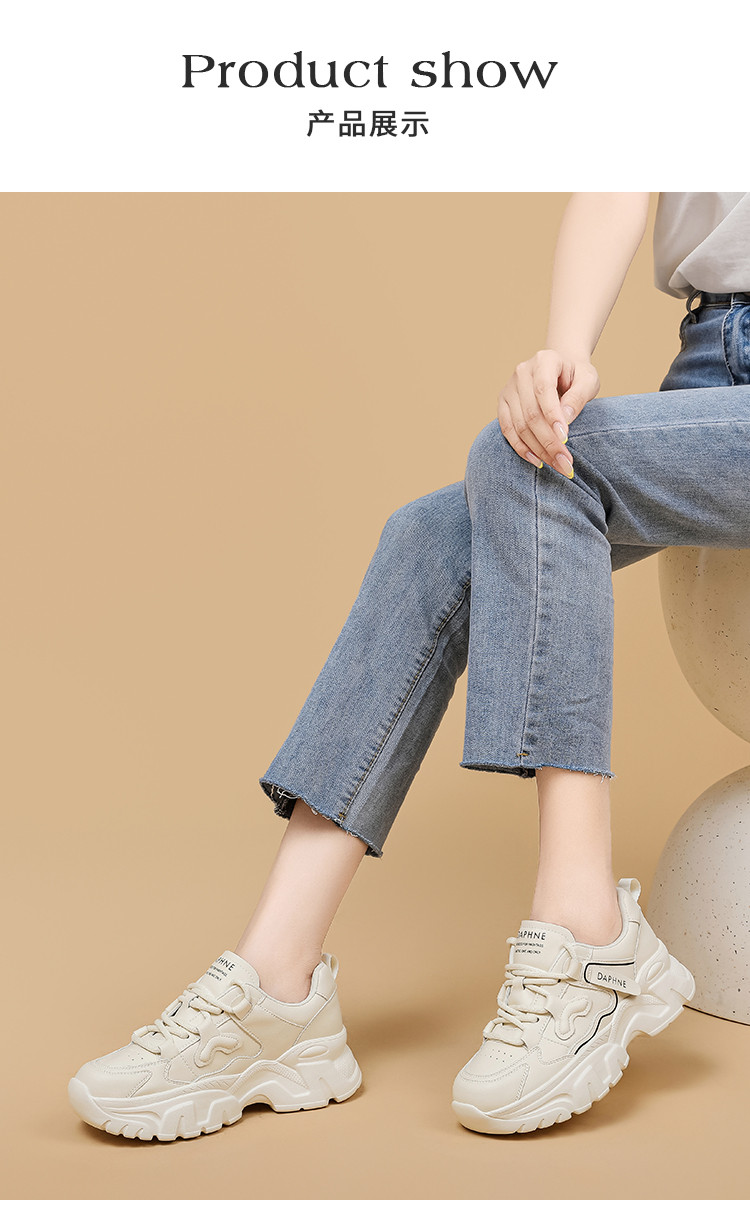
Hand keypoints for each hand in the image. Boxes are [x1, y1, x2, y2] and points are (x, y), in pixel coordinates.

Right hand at [497, 350, 600, 476]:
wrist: (560, 371)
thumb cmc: (577, 376)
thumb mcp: (588, 380)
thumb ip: (578, 397)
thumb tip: (564, 420)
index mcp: (544, 360)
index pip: (544, 390)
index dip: (552, 416)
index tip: (565, 438)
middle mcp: (522, 372)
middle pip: (531, 413)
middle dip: (549, 441)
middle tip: (566, 463)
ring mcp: (509, 388)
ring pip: (519, 425)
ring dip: (538, 449)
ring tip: (557, 465)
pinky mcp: (503, 404)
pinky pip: (507, 430)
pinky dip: (521, 448)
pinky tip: (538, 461)